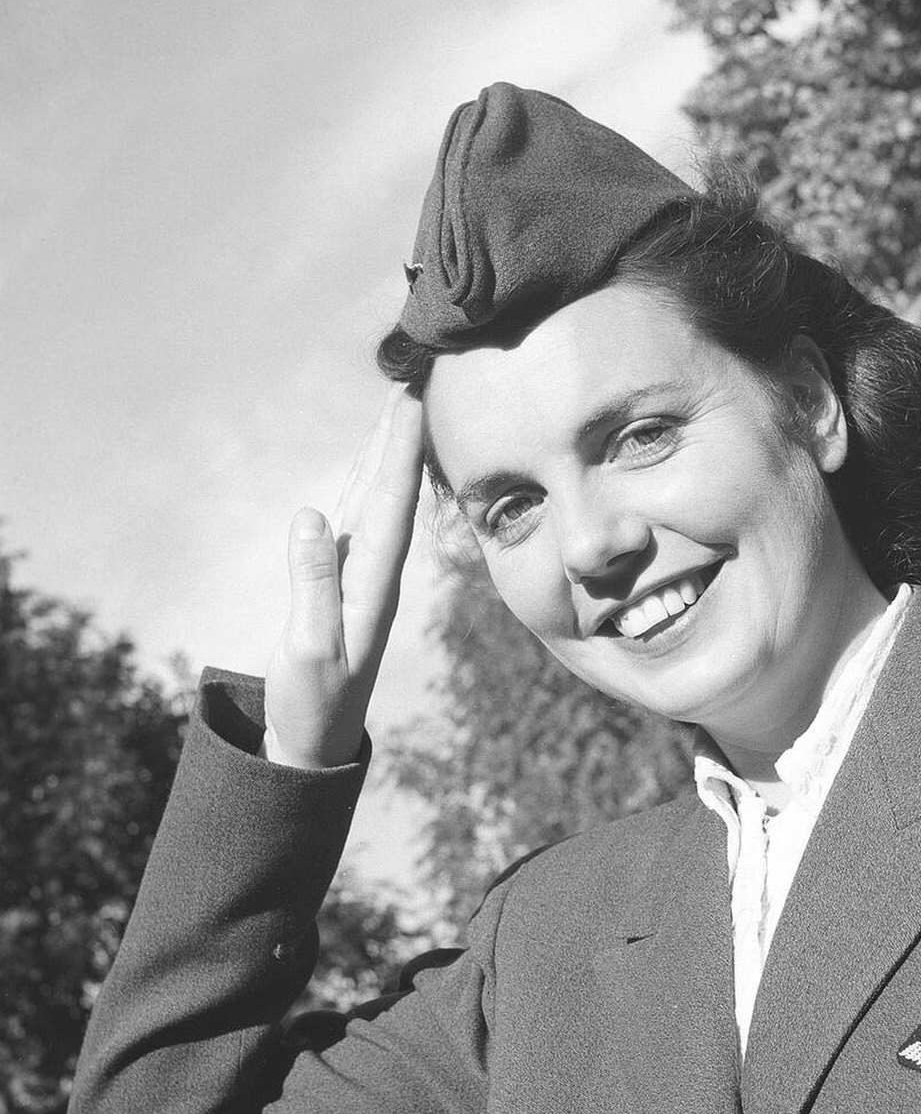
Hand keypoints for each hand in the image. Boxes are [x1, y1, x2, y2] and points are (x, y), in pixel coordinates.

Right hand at [262, 388, 423, 768]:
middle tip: (418, 373)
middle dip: (404, 431)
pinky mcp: (345, 579)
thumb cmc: (313, 703)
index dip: (402, 449)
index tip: (414, 399)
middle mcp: (376, 570)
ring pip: (378, 496)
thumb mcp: (310, 650)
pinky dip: (367, 478)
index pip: (393, 504)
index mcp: (374, 584)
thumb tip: (311, 515)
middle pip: (393, 488)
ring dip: (388, 447)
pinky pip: (359, 515)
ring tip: (399, 399)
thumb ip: (311, 585)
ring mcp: (361, 573)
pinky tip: (373, 457)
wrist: (318, 741)